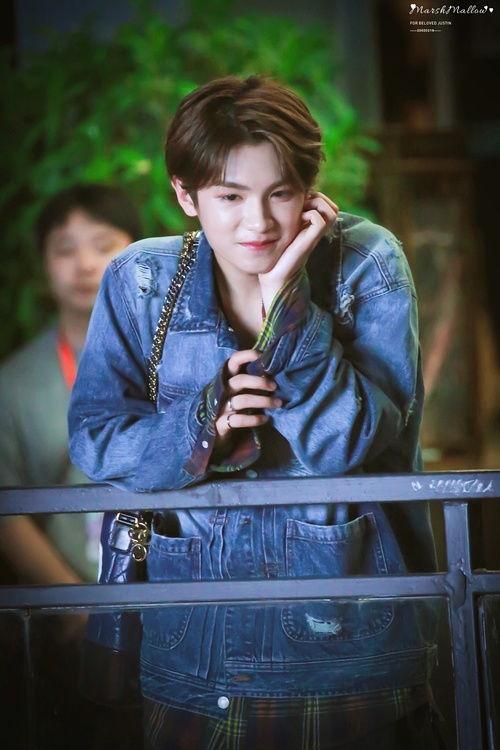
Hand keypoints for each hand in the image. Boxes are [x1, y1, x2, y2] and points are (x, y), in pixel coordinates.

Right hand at [213, 349, 281, 453]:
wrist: (218, 438)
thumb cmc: (235, 410)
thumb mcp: (242, 393)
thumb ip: (253, 384)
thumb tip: (275, 373)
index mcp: (227, 380)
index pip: (233, 362)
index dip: (246, 356)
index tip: (261, 356)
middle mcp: (222, 391)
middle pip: (239, 380)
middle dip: (259, 382)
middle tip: (275, 386)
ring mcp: (220, 408)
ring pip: (242, 400)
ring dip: (263, 401)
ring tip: (278, 403)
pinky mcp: (221, 424)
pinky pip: (238, 420)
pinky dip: (254, 419)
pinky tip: (265, 419)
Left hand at [258, 192, 337, 310]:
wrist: (274, 278)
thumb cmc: (274, 258)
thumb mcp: (280, 235)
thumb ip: (284, 222)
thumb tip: (278, 204)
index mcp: (309, 228)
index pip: (325, 205)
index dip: (314, 196)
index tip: (298, 199)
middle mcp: (315, 232)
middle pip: (332, 207)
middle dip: (318, 198)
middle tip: (301, 202)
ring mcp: (314, 236)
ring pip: (331, 211)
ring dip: (317, 203)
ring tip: (302, 208)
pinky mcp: (309, 242)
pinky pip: (319, 220)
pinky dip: (310, 214)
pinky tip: (298, 218)